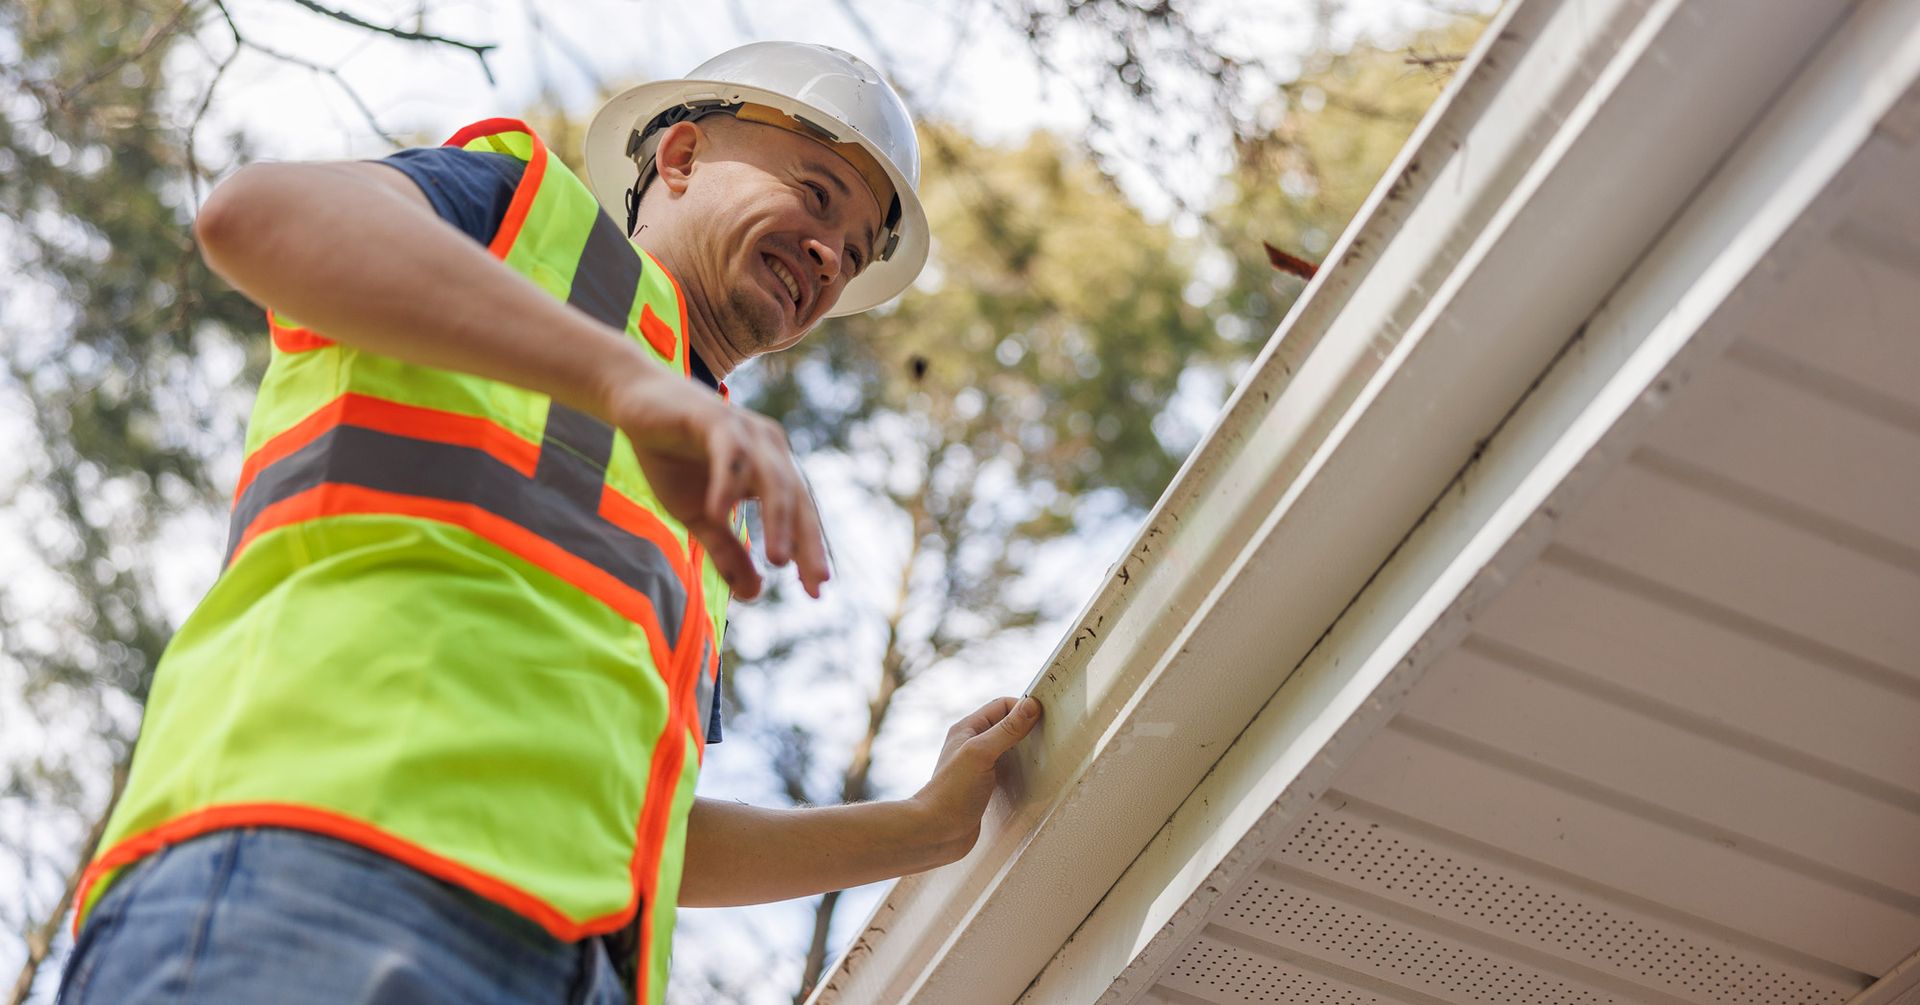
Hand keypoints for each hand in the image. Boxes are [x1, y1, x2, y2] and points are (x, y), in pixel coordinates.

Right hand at [599, 365, 828, 599]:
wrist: (635, 404)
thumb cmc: (672, 458)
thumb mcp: (700, 514)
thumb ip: (727, 550)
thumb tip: (755, 595)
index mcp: (772, 468)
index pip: (799, 514)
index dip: (810, 551)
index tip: (816, 593)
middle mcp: (768, 447)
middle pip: (796, 499)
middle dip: (807, 542)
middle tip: (813, 583)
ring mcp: (745, 431)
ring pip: (771, 479)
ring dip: (777, 520)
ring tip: (778, 560)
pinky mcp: (714, 418)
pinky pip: (730, 455)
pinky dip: (728, 485)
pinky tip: (722, 514)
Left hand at [907, 696, 1043, 862]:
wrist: (936, 833)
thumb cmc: (951, 792)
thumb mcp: (981, 753)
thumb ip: (1007, 730)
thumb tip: (1031, 705)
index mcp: (967, 729)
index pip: (1001, 706)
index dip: (1022, 707)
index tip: (1044, 716)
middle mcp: (972, 745)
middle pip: (1007, 726)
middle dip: (1028, 728)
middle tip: (1050, 735)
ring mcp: (980, 767)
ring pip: (1010, 749)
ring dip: (1027, 751)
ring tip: (1045, 755)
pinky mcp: (986, 787)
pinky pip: (1010, 771)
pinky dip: (1023, 771)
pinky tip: (1033, 778)